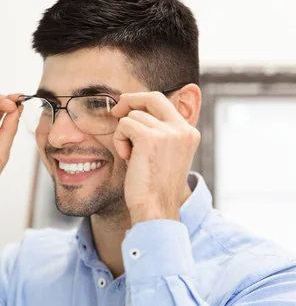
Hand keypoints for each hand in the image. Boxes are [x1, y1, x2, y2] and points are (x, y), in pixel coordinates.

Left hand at [111, 92, 199, 224]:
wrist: (155, 208)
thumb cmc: (154, 187)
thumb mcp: (164, 155)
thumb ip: (158, 133)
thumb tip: (135, 111)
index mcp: (189, 133)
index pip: (165, 102)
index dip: (142, 101)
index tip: (127, 107)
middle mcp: (183, 130)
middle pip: (152, 97)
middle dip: (130, 100)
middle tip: (116, 112)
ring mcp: (168, 132)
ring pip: (133, 116)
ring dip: (123, 134)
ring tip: (130, 156)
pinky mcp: (150, 138)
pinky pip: (124, 125)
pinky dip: (119, 140)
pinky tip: (127, 158)